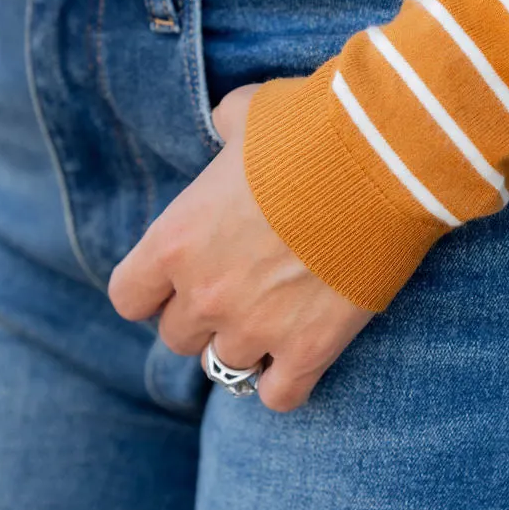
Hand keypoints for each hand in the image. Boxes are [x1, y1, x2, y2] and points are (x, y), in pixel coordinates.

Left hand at [108, 85, 373, 411]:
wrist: (380, 160)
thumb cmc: (310, 127)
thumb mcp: (249, 113)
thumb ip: (226, 129)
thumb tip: (230, 127)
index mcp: (174, 240)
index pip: (128, 297)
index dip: (153, 291)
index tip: (180, 278)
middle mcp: (203, 293)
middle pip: (178, 337)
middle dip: (205, 317)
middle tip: (243, 290)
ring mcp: (254, 328)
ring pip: (227, 367)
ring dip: (248, 346)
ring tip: (278, 318)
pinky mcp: (308, 349)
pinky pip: (279, 396)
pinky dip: (286, 382)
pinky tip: (301, 356)